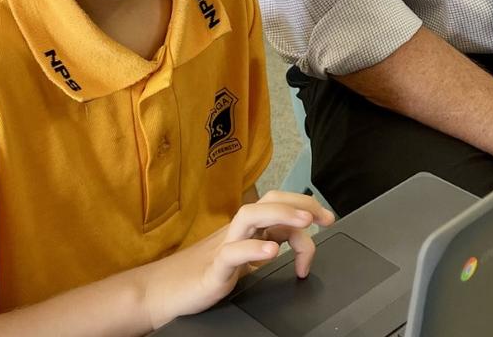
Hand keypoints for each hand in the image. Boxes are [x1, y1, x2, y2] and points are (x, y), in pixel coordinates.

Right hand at [145, 191, 334, 328]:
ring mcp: (224, 246)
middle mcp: (237, 230)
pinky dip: (253, 249)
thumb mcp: (245, 258)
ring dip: (281, 215)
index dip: (305, 205)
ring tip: (305, 223)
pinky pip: (232, 253)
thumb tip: (300, 240)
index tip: (328, 218)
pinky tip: (271, 253)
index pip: (279, 204)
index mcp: (247, 228)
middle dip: (300, 203)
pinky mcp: (212, 269)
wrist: (164, 291)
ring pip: (251, 216)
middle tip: (325, 217)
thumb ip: (268, 244)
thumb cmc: (205, 273)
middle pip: (269, 201)